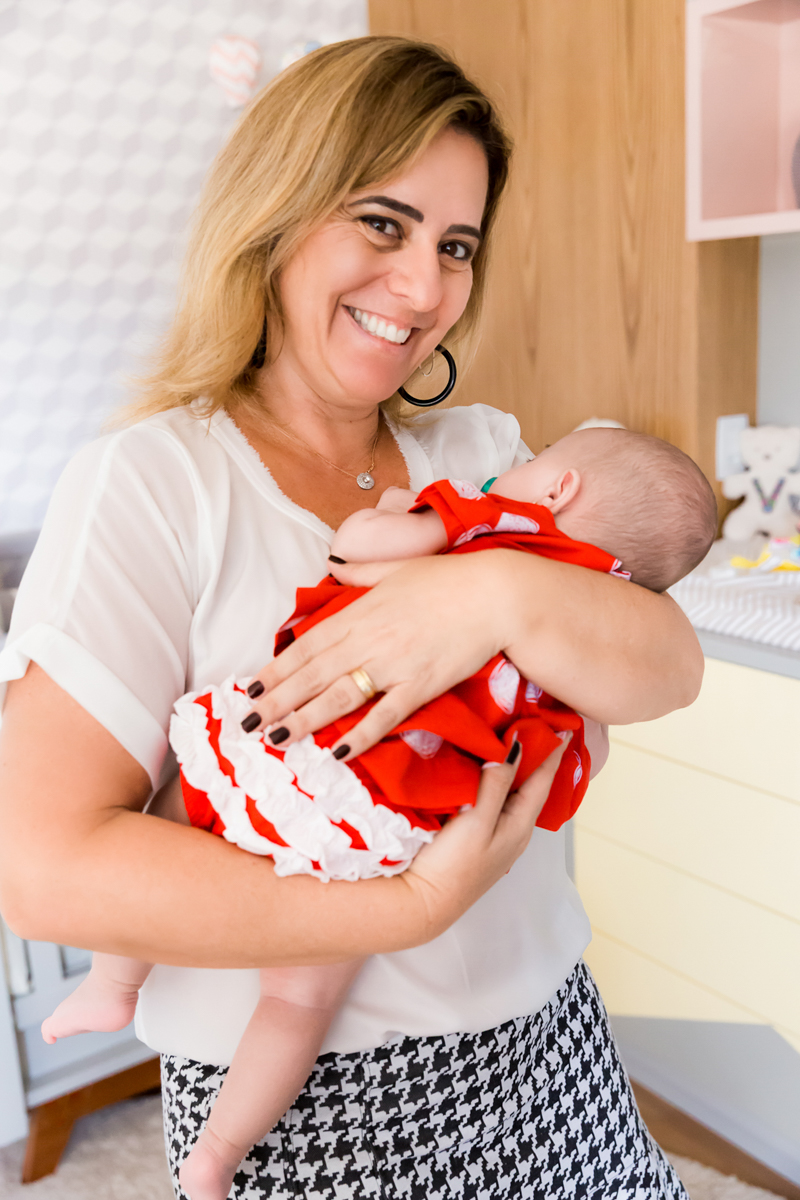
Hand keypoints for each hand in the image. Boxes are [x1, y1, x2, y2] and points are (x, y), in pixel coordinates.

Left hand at [244, 552, 515, 758]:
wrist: (495, 594)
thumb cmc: (449, 579)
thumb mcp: (397, 568)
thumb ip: (361, 573)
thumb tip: (335, 564)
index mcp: (361, 611)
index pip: (308, 644)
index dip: (278, 667)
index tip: (251, 686)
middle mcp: (370, 639)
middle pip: (314, 673)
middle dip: (278, 700)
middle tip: (248, 722)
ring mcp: (395, 664)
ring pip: (340, 696)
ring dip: (305, 719)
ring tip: (277, 738)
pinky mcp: (421, 685)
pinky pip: (385, 715)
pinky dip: (360, 735)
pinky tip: (337, 752)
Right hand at [400, 738, 570, 937]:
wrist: (421, 904)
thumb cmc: (452, 866)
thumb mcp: (477, 820)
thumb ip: (497, 783)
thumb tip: (517, 747)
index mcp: (520, 825)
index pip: (543, 780)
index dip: (553, 752)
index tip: (564, 726)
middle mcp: (512, 831)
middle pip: (530, 786)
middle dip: (535, 756)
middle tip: (537, 725)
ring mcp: (494, 838)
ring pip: (511, 794)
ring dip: (514, 768)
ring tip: (512, 741)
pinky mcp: (475, 840)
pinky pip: (493, 802)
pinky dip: (494, 782)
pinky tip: (484, 773)